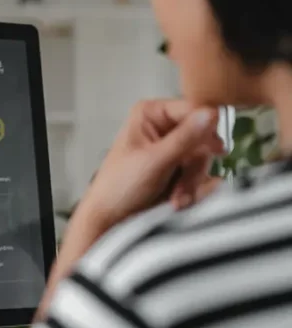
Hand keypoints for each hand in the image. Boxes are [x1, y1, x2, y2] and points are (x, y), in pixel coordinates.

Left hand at [77, 100, 223, 232]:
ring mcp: (170, 147)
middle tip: (185, 180)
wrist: (111, 218)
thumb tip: (210, 114)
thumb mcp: (155, 160)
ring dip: (192, 181)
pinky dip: (190, 189)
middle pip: (202, 137)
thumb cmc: (119, 187)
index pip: (193, 109)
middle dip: (194, 165)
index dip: (207, 129)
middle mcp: (162, 126)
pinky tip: (177, 199)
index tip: (215, 148)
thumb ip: (184, 137)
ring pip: (202, 158)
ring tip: (177, 196)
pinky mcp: (176, 167)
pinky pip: (198, 173)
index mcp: (150, 114)